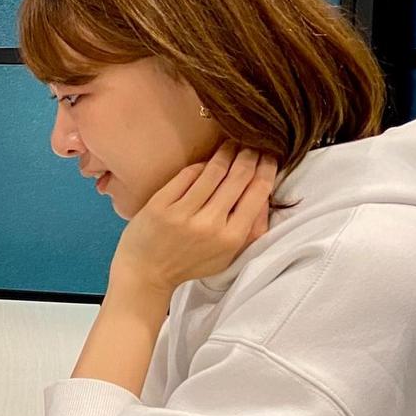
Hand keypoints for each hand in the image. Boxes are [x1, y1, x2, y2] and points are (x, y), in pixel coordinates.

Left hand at [110, 143, 277, 297]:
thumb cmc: (190, 264)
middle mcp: (209, 224)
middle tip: (254, 142)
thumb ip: (250, 229)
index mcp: (231, 238)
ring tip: (233, 142)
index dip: (266, 169)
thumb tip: (264, 193)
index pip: (258, 193)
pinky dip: (200, 164)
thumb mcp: (228, 255)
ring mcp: (183, 213)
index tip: (270, 155)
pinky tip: (207, 159)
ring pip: (213, 171)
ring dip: (227, 152)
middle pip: (238, 177)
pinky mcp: (160, 205)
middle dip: (249, 155)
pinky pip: (187, 175)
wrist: (146, 273)